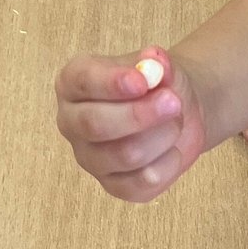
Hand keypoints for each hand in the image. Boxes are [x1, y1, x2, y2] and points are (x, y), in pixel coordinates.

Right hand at [53, 47, 206, 201]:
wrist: (175, 110)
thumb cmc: (156, 83)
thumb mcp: (159, 65)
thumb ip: (157, 62)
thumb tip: (155, 62)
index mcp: (72, 83)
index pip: (82, 82)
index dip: (112, 83)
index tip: (142, 81)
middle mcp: (72, 122)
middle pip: (94, 124)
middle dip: (139, 114)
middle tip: (174, 102)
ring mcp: (89, 158)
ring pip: (124, 155)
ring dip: (162, 136)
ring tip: (176, 121)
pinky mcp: (113, 186)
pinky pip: (140, 184)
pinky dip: (167, 164)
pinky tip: (172, 149)